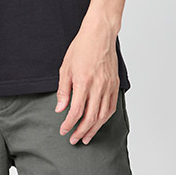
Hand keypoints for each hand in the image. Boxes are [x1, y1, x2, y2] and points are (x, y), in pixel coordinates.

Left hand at [55, 21, 119, 143]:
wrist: (100, 34)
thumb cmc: (82, 47)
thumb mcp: (65, 68)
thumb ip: (64, 90)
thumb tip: (61, 109)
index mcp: (83, 82)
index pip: (76, 111)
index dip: (69, 124)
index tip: (64, 130)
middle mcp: (98, 86)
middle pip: (90, 117)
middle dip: (81, 131)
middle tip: (74, 140)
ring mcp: (108, 86)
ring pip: (103, 115)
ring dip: (94, 128)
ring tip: (87, 137)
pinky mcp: (115, 84)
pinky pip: (111, 106)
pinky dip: (105, 118)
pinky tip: (99, 123)